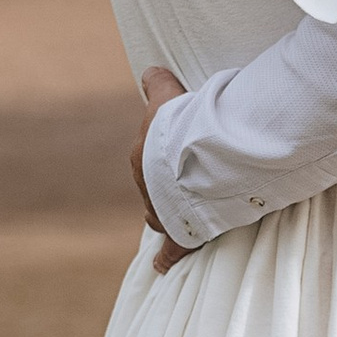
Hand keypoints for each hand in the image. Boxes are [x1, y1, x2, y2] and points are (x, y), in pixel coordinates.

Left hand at [130, 67, 188, 274]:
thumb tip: (148, 70)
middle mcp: (145, 188)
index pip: (147, 162)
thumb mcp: (167, 96)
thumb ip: (157, 83)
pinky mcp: (178, 234)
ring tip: (182, 219)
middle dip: (163, 190)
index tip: (173, 160)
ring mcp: (161, 212)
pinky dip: (167, 259)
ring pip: (159, 217)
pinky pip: (171, 251)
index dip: (162, 161)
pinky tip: (162, 266)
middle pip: (152, 191)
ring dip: (169, 217)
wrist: (195, 158)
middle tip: (181, 188)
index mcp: (141, 158)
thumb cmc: (182, 125)